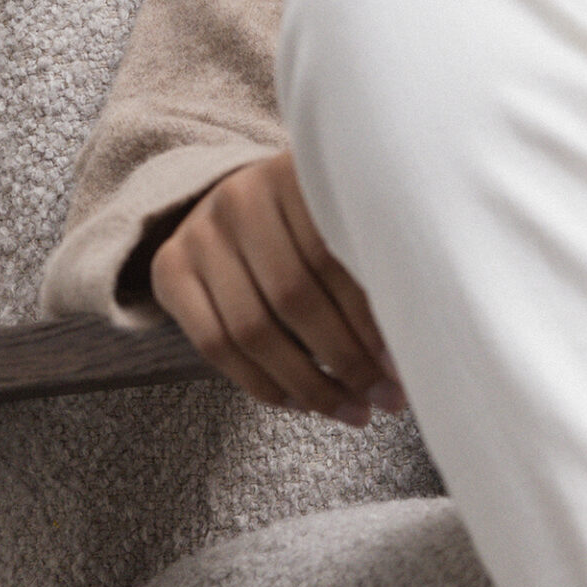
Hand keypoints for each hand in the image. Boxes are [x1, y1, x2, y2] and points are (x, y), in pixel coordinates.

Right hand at [148, 149, 405, 427]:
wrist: (234, 198)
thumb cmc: (312, 219)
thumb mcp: (341, 216)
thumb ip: (368, 258)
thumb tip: (417, 338)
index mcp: (296, 175)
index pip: (335, 259)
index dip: (371, 320)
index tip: (405, 365)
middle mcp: (240, 198)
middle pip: (294, 298)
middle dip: (347, 361)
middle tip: (387, 399)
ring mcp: (199, 235)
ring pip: (254, 330)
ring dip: (310, 384)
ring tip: (353, 410)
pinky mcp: (169, 270)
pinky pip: (214, 345)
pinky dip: (263, 384)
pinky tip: (303, 403)